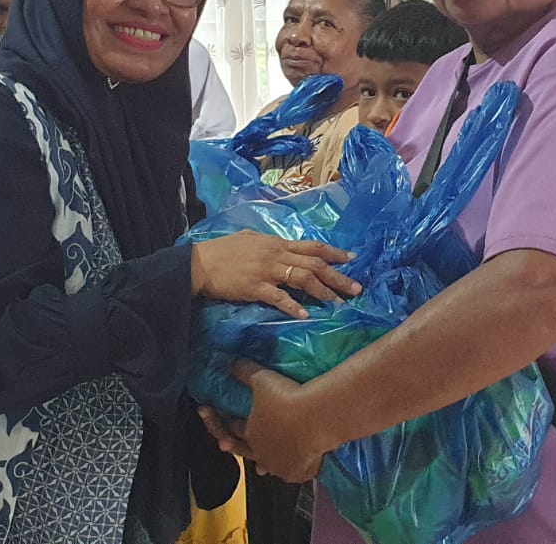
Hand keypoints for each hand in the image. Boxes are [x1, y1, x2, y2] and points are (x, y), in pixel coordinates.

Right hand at [192, 231, 360, 317]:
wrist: (199, 263)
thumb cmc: (223, 251)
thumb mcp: (250, 239)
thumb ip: (269, 243)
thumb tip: (283, 246)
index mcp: (276, 243)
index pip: (312, 246)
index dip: (333, 253)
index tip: (352, 259)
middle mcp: (276, 254)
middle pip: (314, 264)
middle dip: (337, 276)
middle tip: (356, 288)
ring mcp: (267, 271)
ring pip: (303, 279)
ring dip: (323, 291)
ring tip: (338, 303)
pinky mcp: (256, 287)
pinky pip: (280, 297)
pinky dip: (294, 307)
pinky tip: (306, 315)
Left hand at [198, 360, 332, 482]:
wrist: (315, 418)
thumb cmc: (286, 398)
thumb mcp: (262, 379)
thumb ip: (244, 371)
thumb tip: (230, 364)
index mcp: (250, 433)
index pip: (233, 428)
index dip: (224, 422)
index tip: (212, 417)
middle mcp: (262, 453)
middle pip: (246, 450)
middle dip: (235, 446)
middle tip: (226, 445)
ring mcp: (280, 465)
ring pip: (269, 467)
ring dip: (265, 465)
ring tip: (262, 468)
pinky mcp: (300, 472)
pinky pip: (295, 474)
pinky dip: (294, 471)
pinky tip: (295, 471)